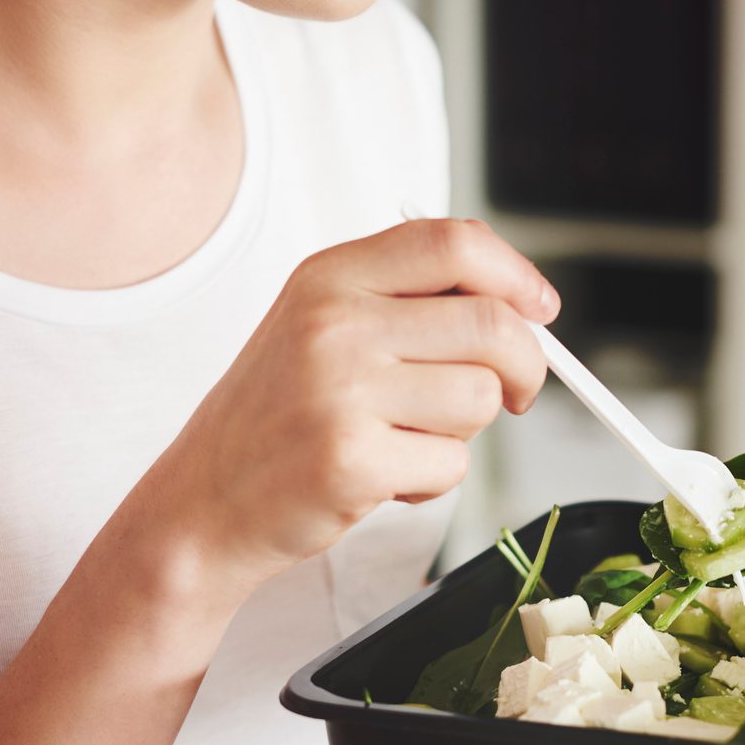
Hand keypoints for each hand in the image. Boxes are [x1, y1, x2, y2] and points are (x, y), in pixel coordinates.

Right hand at [164, 218, 554, 586]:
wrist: (203, 501)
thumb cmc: (279, 417)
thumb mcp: (322, 327)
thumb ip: (408, 302)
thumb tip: (524, 307)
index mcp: (329, 278)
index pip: (453, 243)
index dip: (516, 275)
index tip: (541, 310)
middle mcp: (333, 324)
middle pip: (490, 324)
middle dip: (525, 366)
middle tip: (515, 394)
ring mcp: (340, 391)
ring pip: (480, 397)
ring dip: (464, 430)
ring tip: (405, 437)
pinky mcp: (351, 460)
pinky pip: (452, 463)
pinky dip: (433, 479)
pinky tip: (384, 475)